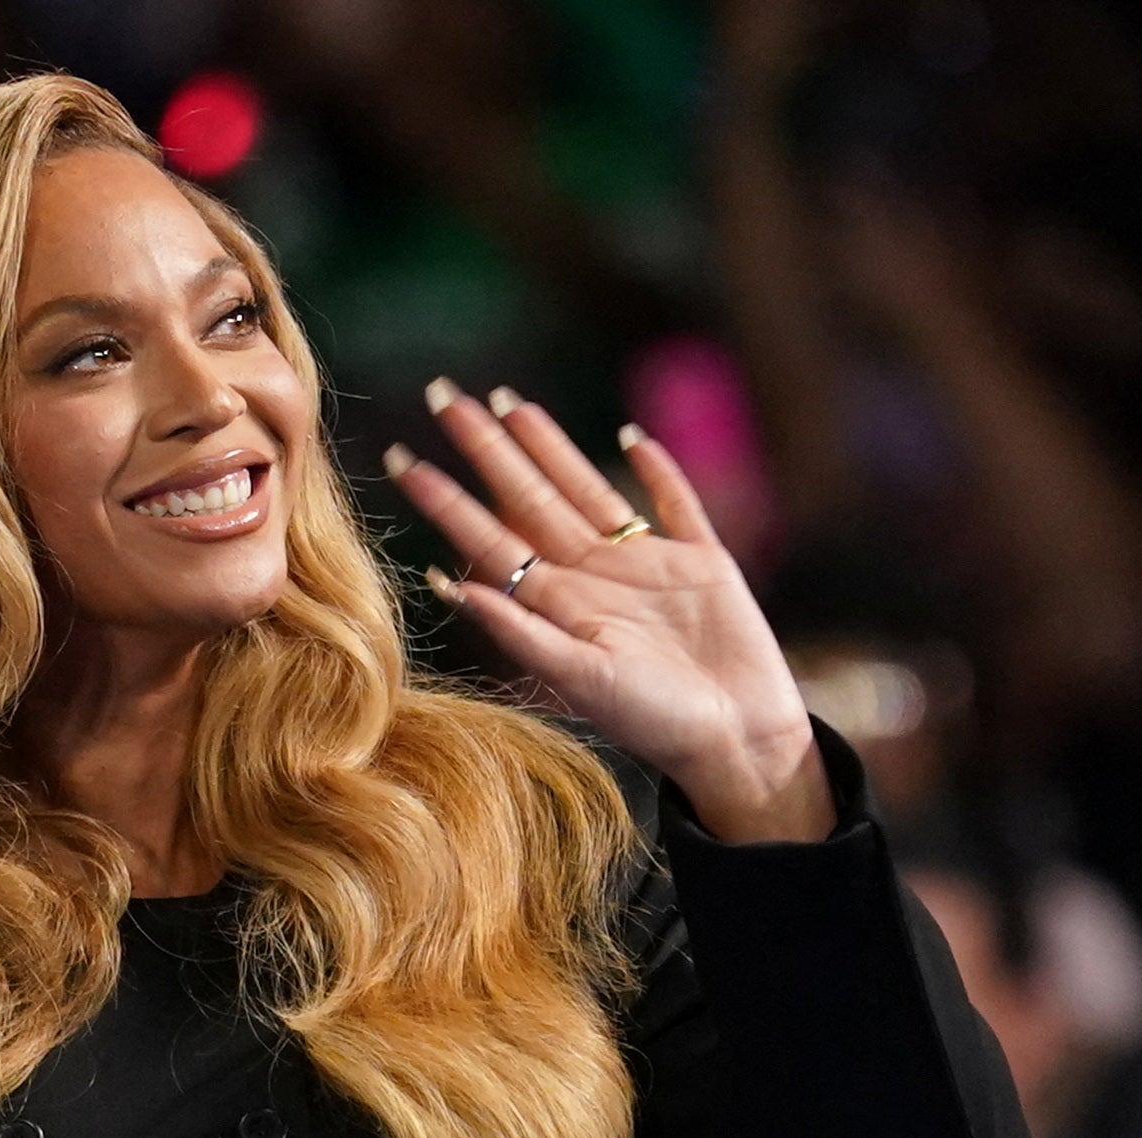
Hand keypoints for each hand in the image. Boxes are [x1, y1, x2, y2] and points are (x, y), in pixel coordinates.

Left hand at [386, 379, 833, 843]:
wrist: (740, 741)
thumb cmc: (655, 722)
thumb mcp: (581, 678)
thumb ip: (522, 631)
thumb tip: (454, 585)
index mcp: (557, 602)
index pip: (488, 537)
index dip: (446, 499)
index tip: (401, 461)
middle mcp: (591, 575)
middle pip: (527, 496)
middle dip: (485, 447)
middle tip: (442, 394)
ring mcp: (644, 564)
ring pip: (586, 487)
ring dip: (550, 445)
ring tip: (509, 401)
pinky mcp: (702, 560)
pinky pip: (675, 503)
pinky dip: (657, 470)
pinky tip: (632, 438)